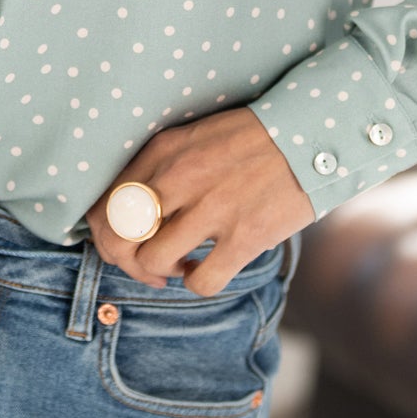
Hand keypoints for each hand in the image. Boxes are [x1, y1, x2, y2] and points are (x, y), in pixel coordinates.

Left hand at [85, 106, 315, 295]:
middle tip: (147, 265)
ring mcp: (211, 208)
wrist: (311, 134)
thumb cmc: (250, 139)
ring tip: (181, 263)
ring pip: (151, 261)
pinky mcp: (244, 236)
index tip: (125, 243)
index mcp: (163, 151)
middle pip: (119, 235)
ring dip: (161, 272)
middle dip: (125, 260)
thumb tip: (126, 211)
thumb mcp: (193, 137)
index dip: (105, 234)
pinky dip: (198, 283)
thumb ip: (158, 168)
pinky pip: (201, 282)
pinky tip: (208, 268)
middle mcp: (180, 177)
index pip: (105, 203)